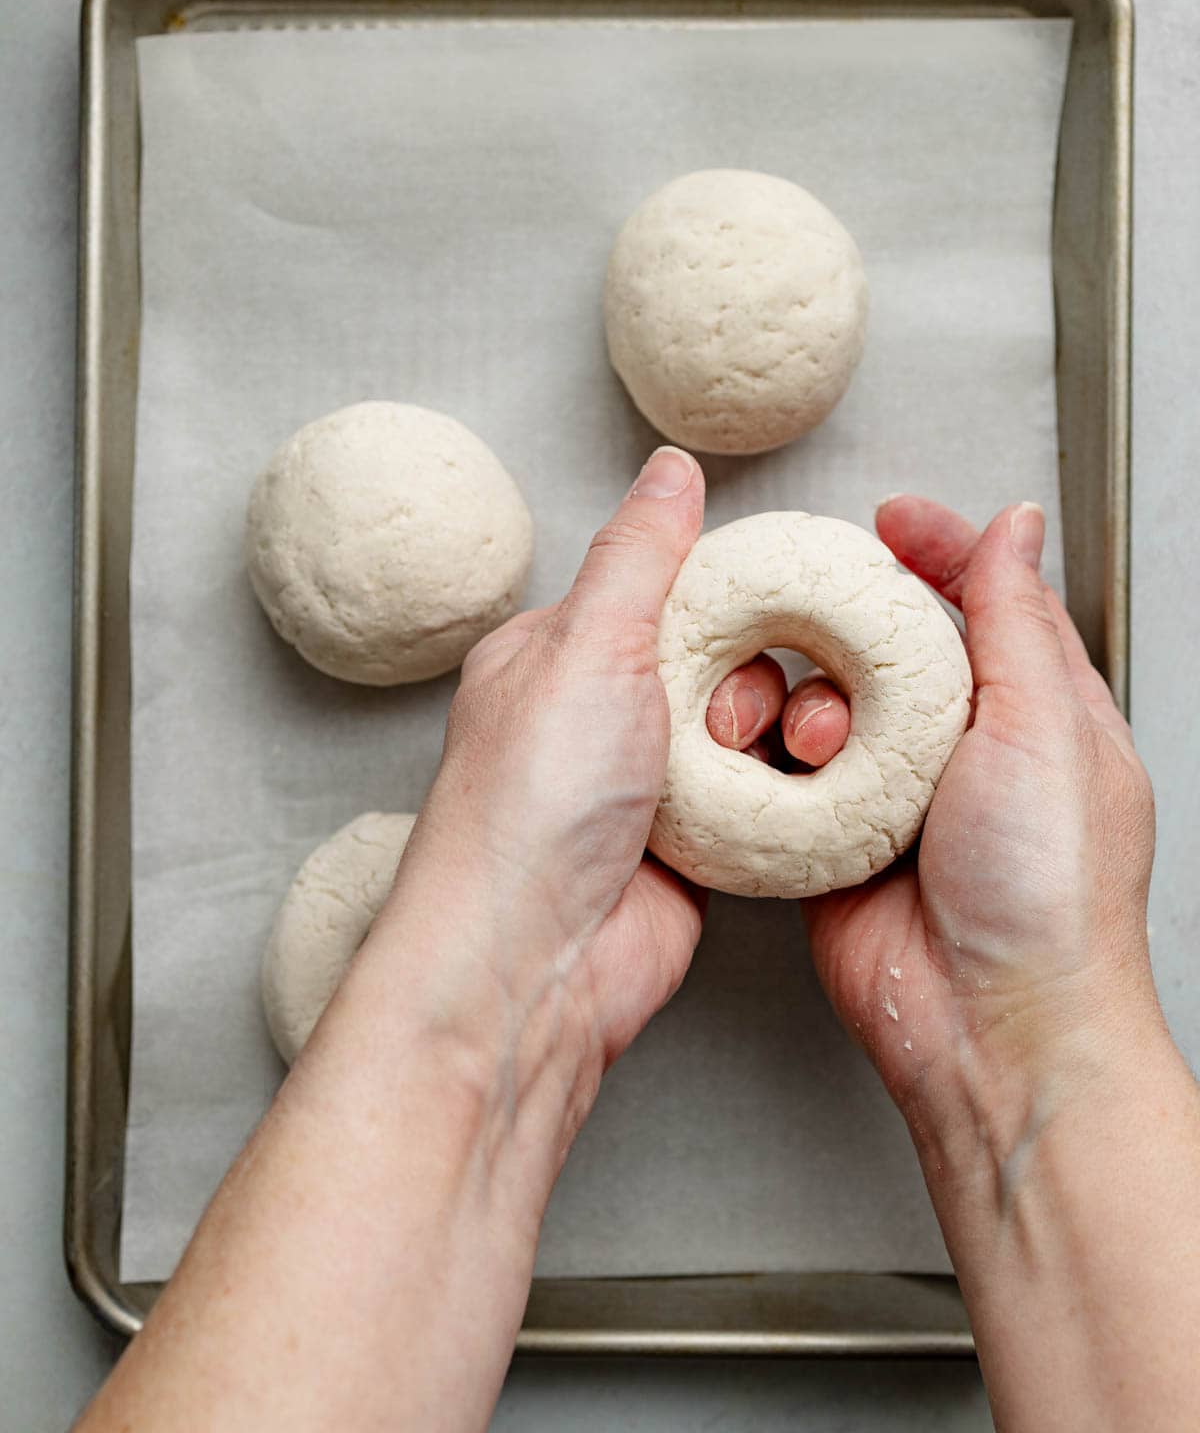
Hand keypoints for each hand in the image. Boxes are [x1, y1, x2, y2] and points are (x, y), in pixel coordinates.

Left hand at [376, 445, 707, 1181]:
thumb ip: (641, 555)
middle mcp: (600, 713)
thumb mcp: (588, 646)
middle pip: (723, 656)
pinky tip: (790, 792)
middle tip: (733, 717)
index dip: (729, 591)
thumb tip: (670, 469)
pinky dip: (780, 793)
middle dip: (753, 676)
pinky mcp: (692, 848)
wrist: (535, 963)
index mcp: (557, 652)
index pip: (665, 586)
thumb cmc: (530, 807)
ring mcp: (647, 784)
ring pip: (750, 728)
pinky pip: (762, 797)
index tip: (779, 603)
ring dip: (773, 737)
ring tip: (762, 760)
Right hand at [710, 495, 1158, 1147]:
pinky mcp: (833, 846)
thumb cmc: (1050, 896)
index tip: (891, 519)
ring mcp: (895, 798)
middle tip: (809, 614)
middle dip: (843, 628)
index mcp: (1037, 712)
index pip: (986, 601)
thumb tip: (1017, 526)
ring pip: (823, 707)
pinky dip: (764, 762)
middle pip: (887, 649)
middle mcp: (963, 750)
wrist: (992, 1029)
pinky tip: (760, 756)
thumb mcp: (1046, 726)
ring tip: (813, 735)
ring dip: (802, 704)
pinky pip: (783, 781)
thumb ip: (1017, 619)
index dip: (939, 550)